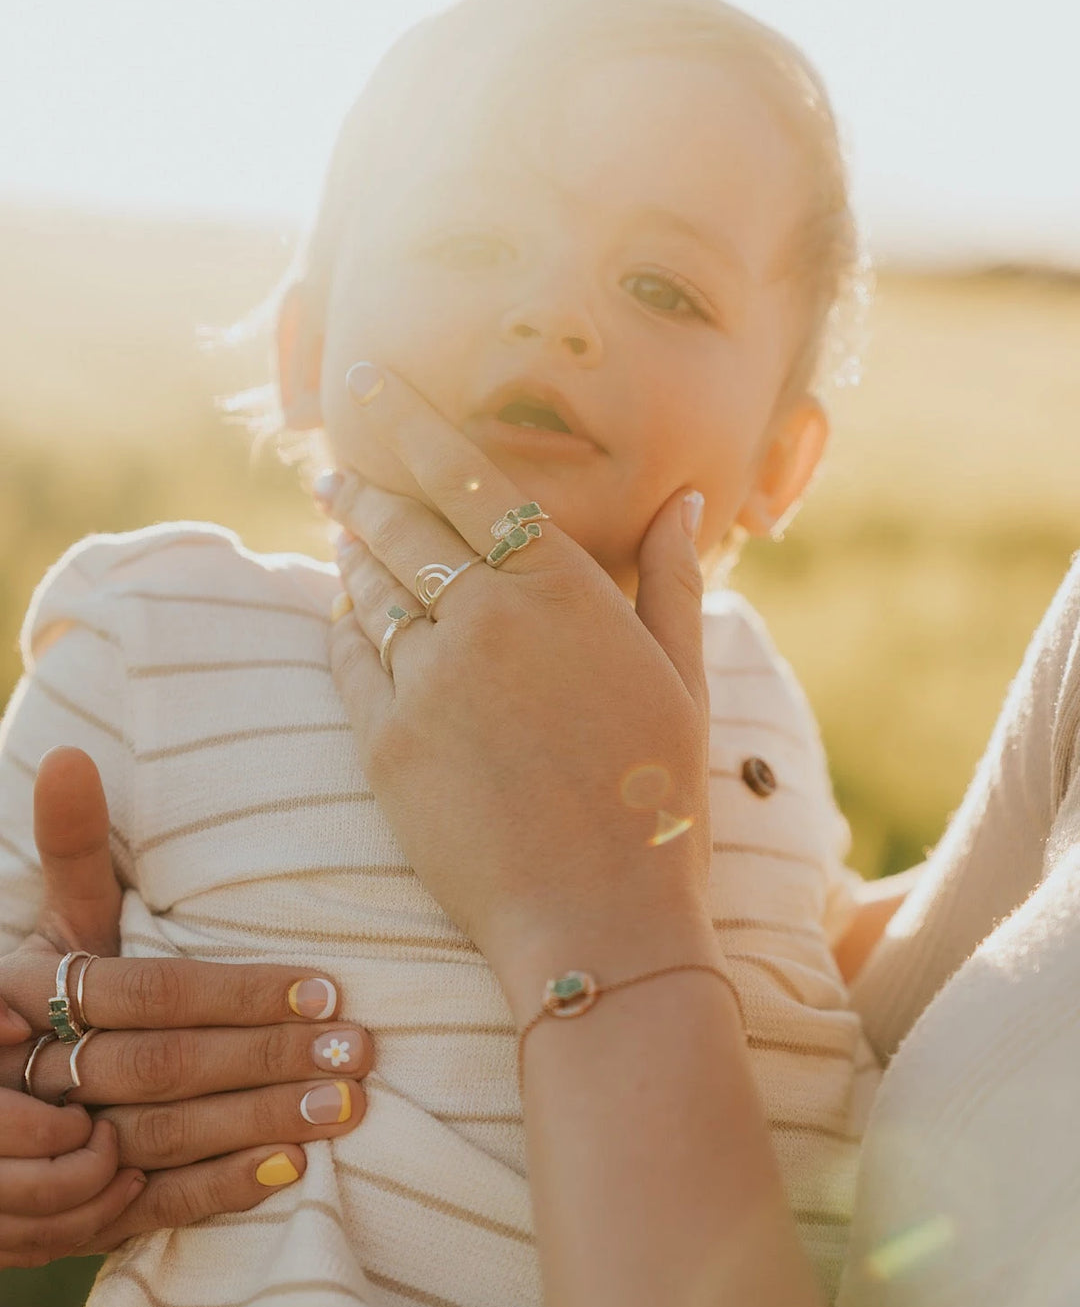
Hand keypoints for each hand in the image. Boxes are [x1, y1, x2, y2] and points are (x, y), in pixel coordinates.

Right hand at [0, 748, 371, 1267]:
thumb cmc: (44, 997)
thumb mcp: (57, 926)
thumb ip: (75, 848)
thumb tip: (69, 754)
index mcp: (33, 995)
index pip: (151, 993)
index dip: (240, 992)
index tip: (327, 986)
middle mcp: (40, 1073)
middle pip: (165, 1067)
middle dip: (267, 1058)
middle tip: (358, 1049)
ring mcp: (54, 1149)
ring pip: (164, 1138)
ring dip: (259, 1123)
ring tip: (346, 1104)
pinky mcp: (71, 1212)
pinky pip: (147, 1207)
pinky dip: (218, 1190)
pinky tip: (291, 1170)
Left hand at [321, 364, 714, 1009]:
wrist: (600, 920)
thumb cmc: (660, 797)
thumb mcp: (685, 679)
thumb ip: (673, 579)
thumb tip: (681, 500)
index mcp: (559, 592)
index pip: (467, 481)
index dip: (409, 427)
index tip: (369, 385)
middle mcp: (483, 622)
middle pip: (401, 528)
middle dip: (362, 488)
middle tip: (334, 464)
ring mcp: (426, 683)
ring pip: (368, 592)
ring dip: (350, 553)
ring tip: (341, 531)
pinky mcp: (385, 745)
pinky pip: (349, 661)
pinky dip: (343, 626)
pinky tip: (344, 611)